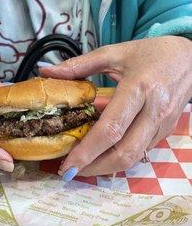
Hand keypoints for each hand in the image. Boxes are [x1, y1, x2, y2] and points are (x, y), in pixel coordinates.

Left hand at [40, 36, 191, 178]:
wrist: (190, 58)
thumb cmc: (150, 54)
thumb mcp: (114, 53)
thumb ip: (79, 65)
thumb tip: (47, 72)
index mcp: (138, 89)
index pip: (110, 130)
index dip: (87, 152)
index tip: (68, 165)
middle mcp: (153, 111)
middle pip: (124, 153)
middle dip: (95, 168)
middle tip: (71, 171)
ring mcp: (162, 125)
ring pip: (133, 158)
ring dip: (106, 168)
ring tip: (83, 167)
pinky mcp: (165, 132)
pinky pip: (141, 152)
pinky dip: (119, 159)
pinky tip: (103, 157)